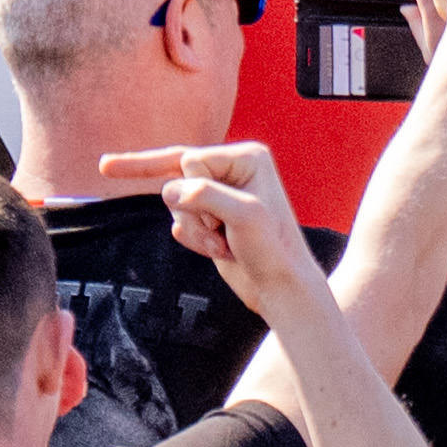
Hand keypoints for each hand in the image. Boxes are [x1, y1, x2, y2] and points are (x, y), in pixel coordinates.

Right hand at [99, 141, 335, 332]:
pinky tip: (219, 249)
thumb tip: (170, 191)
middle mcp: (231, 170)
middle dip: (193, 212)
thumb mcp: (243, 214)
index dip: (199, 192)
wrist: (277, 288)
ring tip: (224, 244)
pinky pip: (179, 221)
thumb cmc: (270, 249)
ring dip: (196, 231)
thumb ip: (203, 194)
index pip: (191, 160)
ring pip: (175, 203)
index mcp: (246, 158)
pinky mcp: (209, 217)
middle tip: (220, 228)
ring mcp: (219, 195)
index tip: (229, 215)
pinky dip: (194, 240)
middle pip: (179, 179)